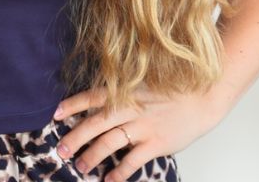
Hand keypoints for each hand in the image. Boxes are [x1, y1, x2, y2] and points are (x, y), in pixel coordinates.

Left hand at [51, 86, 221, 181]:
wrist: (203, 98)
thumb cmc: (173, 92)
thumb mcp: (144, 86)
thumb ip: (124, 96)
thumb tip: (100, 106)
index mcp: (126, 92)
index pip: (92, 97)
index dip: (72, 105)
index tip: (55, 114)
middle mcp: (131, 108)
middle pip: (95, 123)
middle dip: (75, 137)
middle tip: (60, 150)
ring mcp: (143, 126)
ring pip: (109, 142)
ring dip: (92, 156)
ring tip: (80, 166)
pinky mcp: (156, 143)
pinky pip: (133, 161)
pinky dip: (119, 172)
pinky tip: (109, 180)